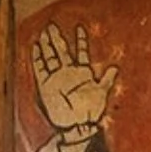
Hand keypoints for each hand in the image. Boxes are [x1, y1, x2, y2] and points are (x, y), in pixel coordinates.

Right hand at [31, 23, 116, 140]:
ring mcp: (57, 78)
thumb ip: (107, 80)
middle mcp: (68, 73)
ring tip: (44, 33)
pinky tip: (35, 48)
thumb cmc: (91, 111)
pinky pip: (40, 69)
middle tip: (52, 26)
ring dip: (47, 46)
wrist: (78, 125)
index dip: (80, 40)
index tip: (79, 28)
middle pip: (61, 52)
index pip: (81, 52)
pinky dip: (37, 59)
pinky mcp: (46, 86)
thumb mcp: (101, 93)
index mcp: (82, 73)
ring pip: (50, 57)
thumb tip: (115, 68)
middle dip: (57, 38)